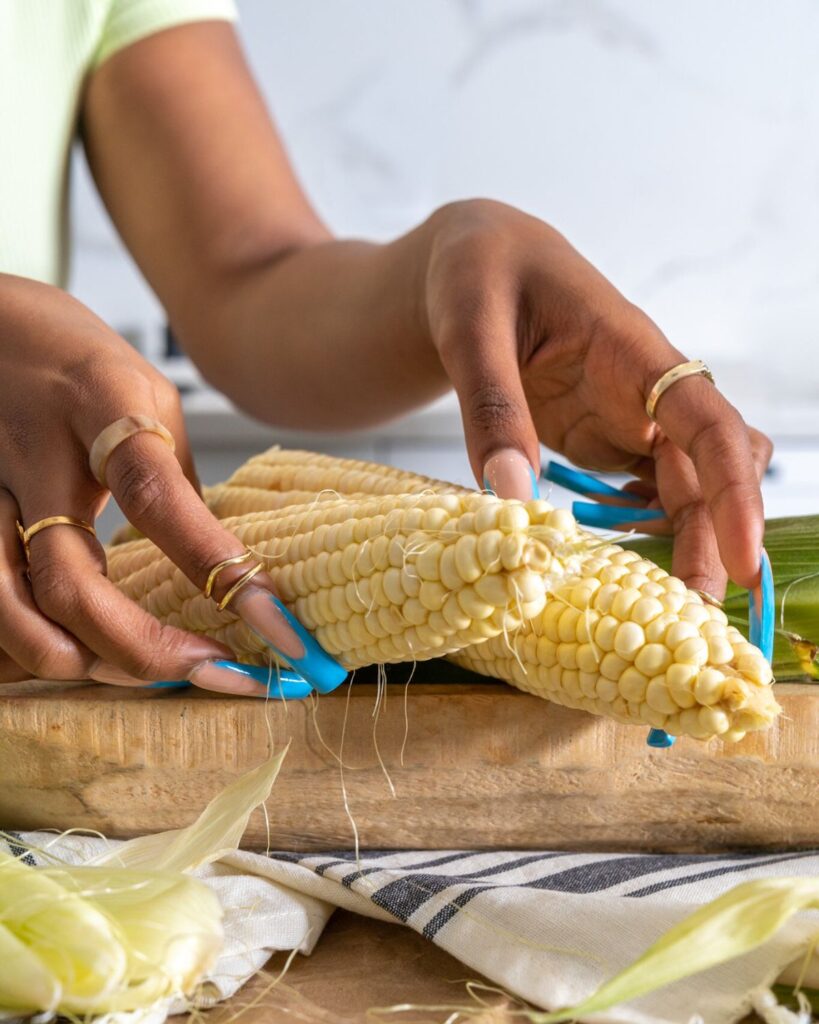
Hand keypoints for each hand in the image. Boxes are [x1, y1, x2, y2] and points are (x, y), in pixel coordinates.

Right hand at [0, 275, 344, 693]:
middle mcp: (35, 453)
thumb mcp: (146, 399)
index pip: (161, 498)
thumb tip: (219, 560)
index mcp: (102, 406)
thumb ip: (171, 480)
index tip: (277, 623)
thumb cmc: (78, 360)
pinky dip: (23, 640)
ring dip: (76, 658)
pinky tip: (69, 656)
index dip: (219, 567)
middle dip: (144, 646)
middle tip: (210, 673)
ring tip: (137, 677)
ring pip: (9, 602)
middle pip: (74, 578)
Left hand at [422, 200, 770, 595]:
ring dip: (680, 546)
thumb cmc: (476, 271)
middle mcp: (645, 391)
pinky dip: (639, 534)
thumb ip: (490, 406)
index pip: (709, 420)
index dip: (734, 489)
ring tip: (655, 615)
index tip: (741, 558)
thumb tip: (509, 498)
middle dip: (709, 542)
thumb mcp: (469, 326)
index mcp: (631, 350)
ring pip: (682, 491)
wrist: (471, 263)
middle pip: (705, 474)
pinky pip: (643, 493)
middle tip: (687, 621)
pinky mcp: (603, 438)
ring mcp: (627, 418)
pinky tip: (614, 569)